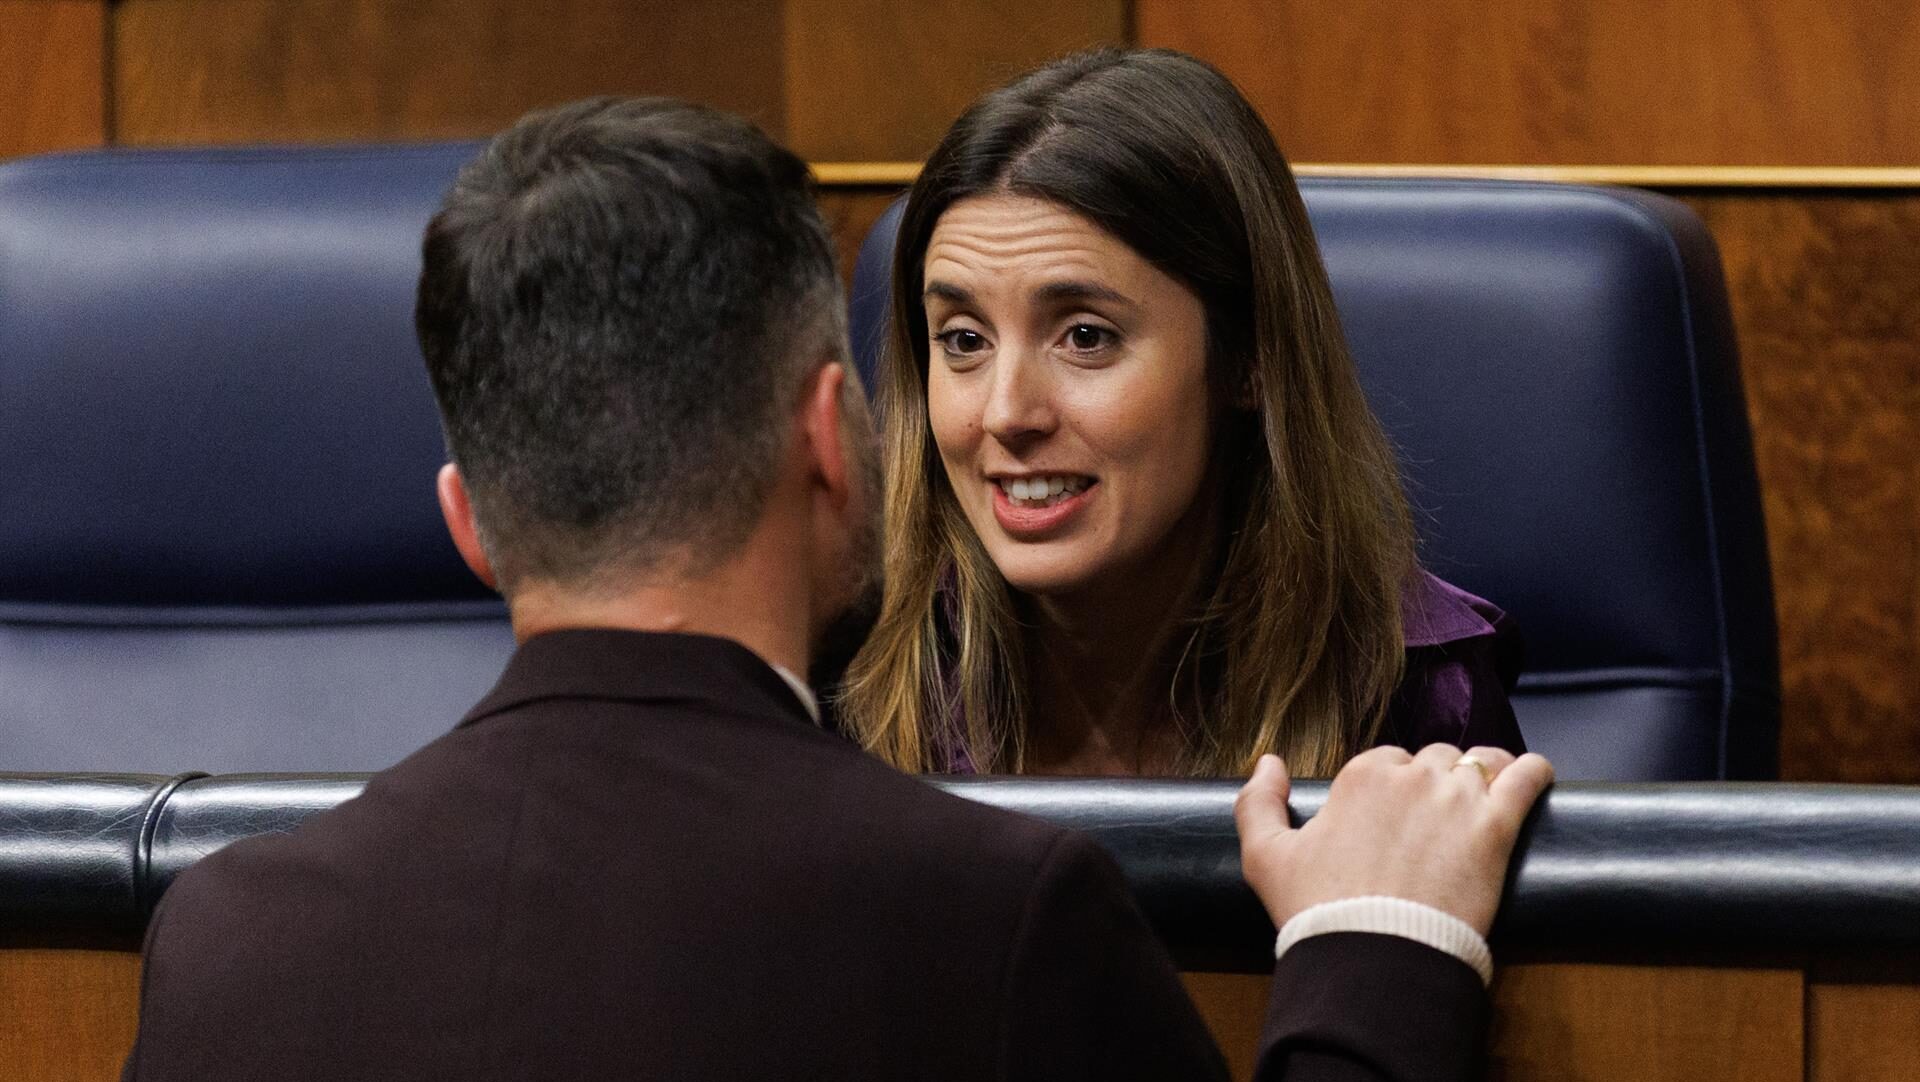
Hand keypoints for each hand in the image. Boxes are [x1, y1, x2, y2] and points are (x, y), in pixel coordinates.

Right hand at [1233, 744, 1553, 935]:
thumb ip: (1257, 802)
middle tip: (1436, 821)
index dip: (1392, 787)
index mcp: (1361, 777)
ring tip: (1487, 793)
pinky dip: (1533, 772)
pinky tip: (1536, 776)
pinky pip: (1526, 778)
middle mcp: (1411, 776)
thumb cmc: (1317, 910)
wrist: (1373, 955)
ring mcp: (1456, 799)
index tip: (1395, 818)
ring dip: (1484, 773)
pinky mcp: (1497, 828)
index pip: (1387, 761)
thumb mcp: (1264, 856)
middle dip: (1436, 782)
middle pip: (1435, 760)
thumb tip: (1268, 761)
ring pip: (1480, 763)